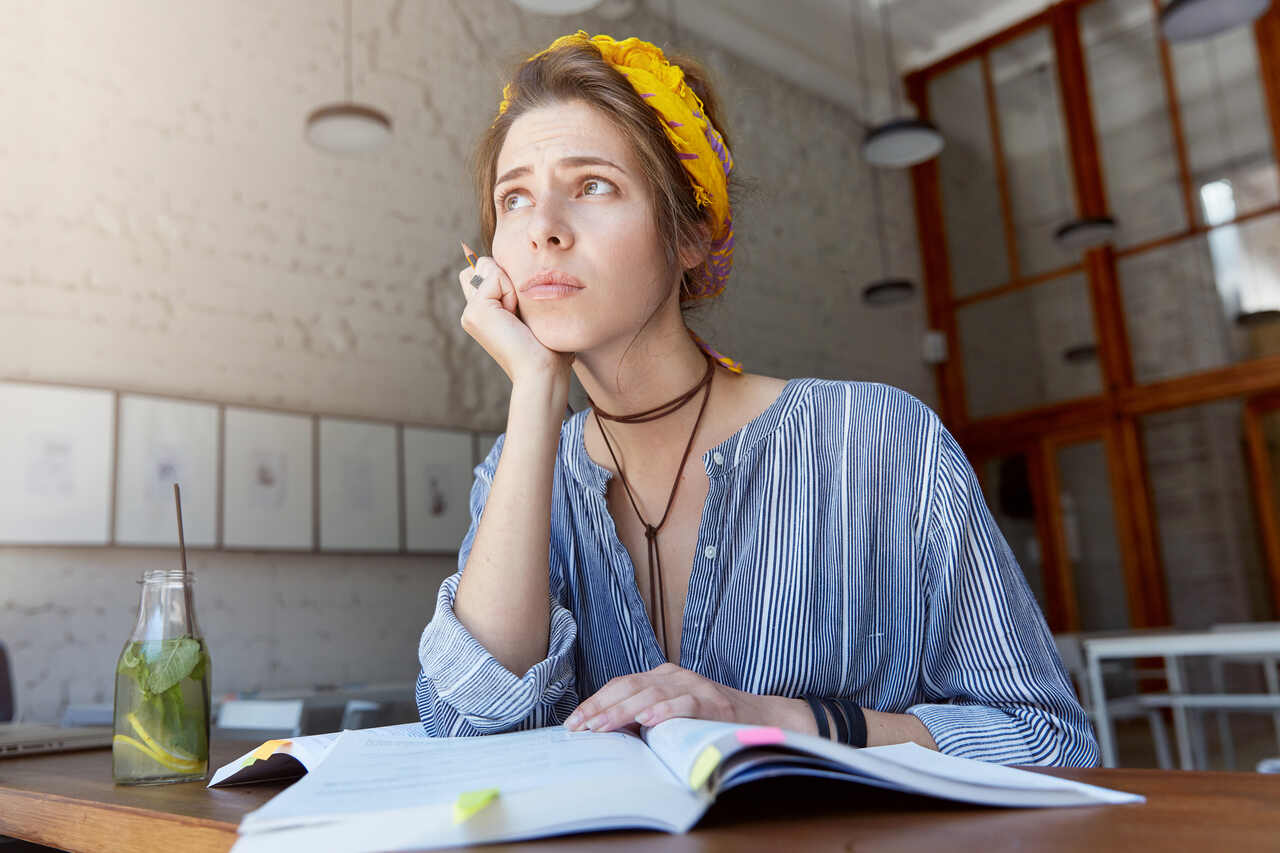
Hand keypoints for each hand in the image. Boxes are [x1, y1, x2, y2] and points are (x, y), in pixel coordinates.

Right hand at [457, 255, 572, 384]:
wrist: (541, 370)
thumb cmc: (547, 347)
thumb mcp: (532, 313)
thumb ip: (519, 291)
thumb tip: (519, 265)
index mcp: (484, 313)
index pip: (484, 271)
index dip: (505, 276)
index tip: (521, 307)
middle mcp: (472, 311)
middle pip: (481, 265)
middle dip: (503, 275)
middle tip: (518, 308)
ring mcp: (470, 311)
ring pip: (487, 266)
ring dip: (510, 284)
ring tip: (518, 314)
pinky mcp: (475, 310)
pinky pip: (496, 276)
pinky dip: (511, 290)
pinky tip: (514, 316)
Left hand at [564, 663, 758, 731]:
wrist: (760, 718)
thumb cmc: (709, 720)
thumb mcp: (672, 715)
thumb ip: (644, 718)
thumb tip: (604, 735)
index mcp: (662, 676)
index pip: (620, 684)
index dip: (595, 702)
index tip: (572, 722)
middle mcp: (675, 675)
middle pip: (630, 686)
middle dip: (600, 707)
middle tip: (579, 727)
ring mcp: (695, 685)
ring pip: (651, 693)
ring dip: (623, 711)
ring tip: (602, 726)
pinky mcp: (714, 702)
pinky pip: (685, 703)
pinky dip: (665, 711)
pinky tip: (647, 720)